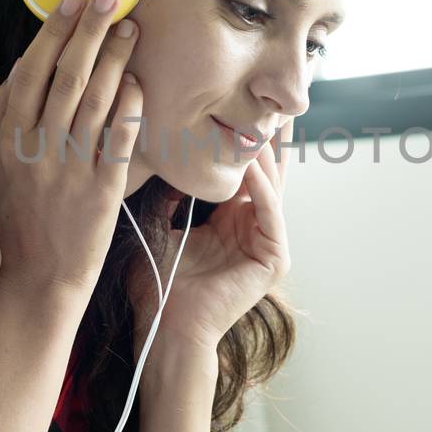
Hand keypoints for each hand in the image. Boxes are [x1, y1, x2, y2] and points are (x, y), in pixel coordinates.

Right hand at [0, 0, 142, 298]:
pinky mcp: (102, 188)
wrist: (41, 275)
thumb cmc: (20, 215)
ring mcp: (70, 168)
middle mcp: (35, 149)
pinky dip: (130, 104)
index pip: (29, 72)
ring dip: (115, 57)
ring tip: (130, 28)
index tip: (71, 0)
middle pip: (65, 76)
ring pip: (95, 99)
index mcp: (5, 139)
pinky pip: (120, 136)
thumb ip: (0, 117)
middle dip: (88, 30)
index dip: (52, 32)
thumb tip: (20, 65)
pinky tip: (139, 79)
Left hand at [127, 119, 293, 355]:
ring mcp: (267, 243)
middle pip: (265, 173)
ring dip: (262, 157)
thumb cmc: (157, 285)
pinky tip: (251, 167)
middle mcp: (252, 227)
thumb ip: (167, 192)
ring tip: (256, 124)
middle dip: (265, 139)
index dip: (237, 140)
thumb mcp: (159, 225)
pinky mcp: (275, 260)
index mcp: (229, 220)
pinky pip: (270, 214)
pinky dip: (262, 189)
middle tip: (267, 102)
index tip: (234, 105)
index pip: (241, 171)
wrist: (165, 329)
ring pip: (270, 188)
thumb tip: (161, 150)